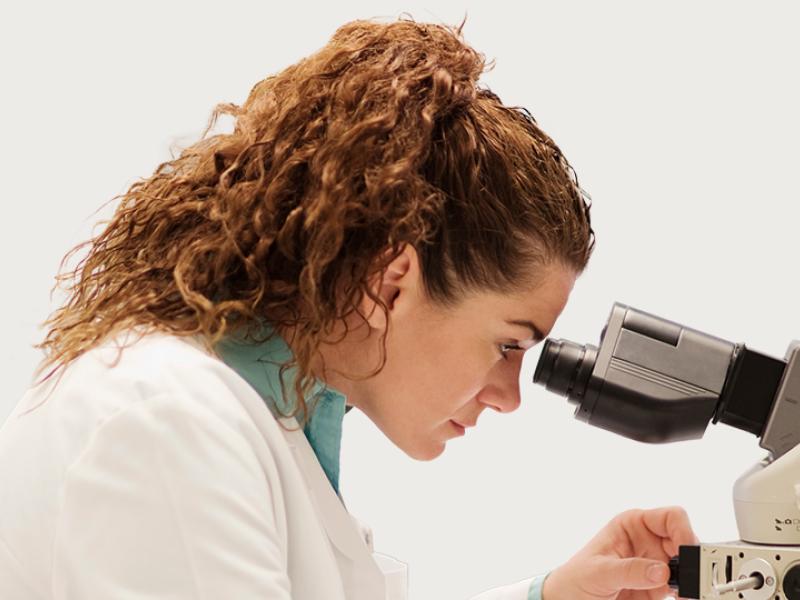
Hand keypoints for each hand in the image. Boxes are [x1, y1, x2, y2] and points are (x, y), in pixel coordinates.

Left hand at [543, 506, 698, 599]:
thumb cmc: (576, 578)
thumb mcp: (598, 571)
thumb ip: (628, 570)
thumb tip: (661, 571)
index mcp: (632, 524)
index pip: (670, 517)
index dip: (683, 530)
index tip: (685, 551)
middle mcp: (648, 542)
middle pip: (684, 542)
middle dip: (692, 557)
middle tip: (692, 576)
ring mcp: (655, 565)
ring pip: (687, 566)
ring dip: (692, 578)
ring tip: (687, 592)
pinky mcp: (657, 588)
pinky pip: (682, 588)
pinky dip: (688, 593)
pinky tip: (684, 598)